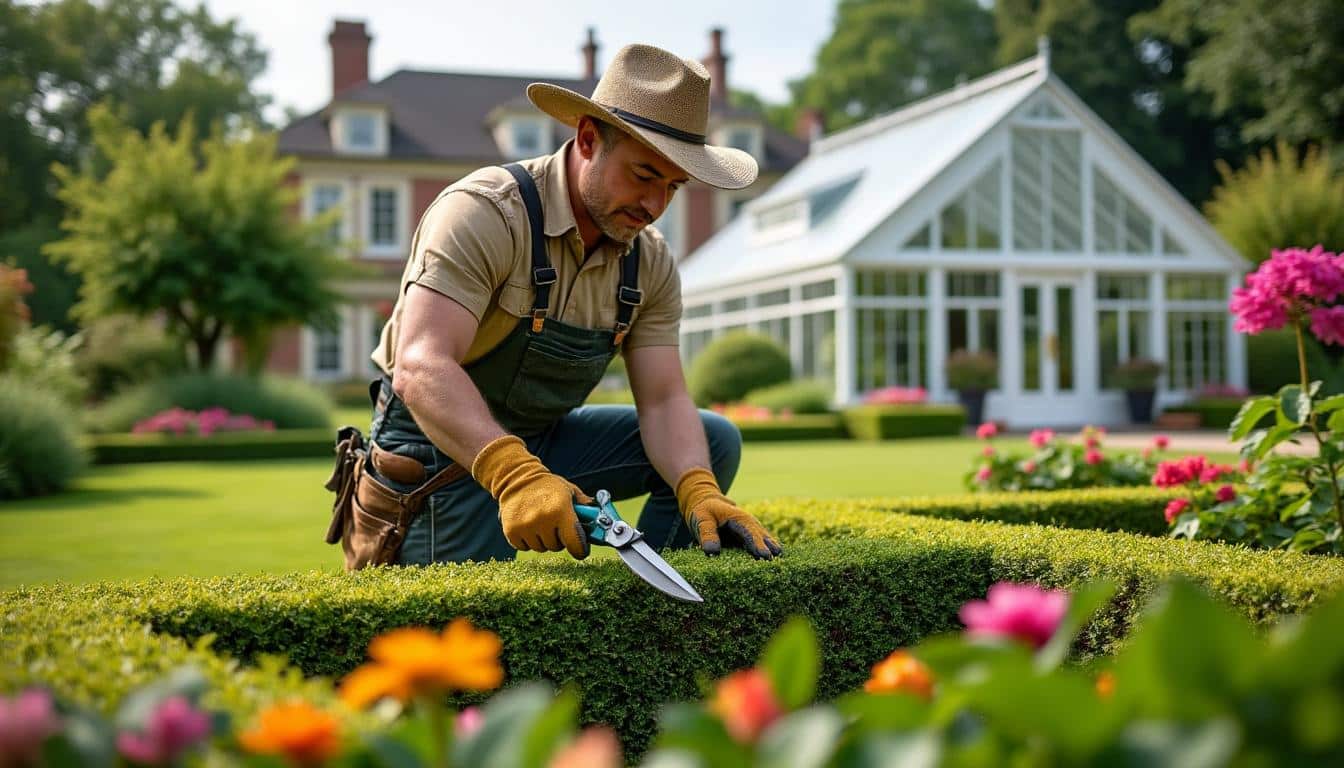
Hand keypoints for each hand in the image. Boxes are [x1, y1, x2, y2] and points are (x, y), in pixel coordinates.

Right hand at [471, 435, 591, 558]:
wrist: (517, 479)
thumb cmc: (548, 486)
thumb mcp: (570, 492)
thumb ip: (586, 507)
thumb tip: (604, 520)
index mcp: (561, 509)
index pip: (575, 542)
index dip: (580, 549)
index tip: (581, 549)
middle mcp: (542, 519)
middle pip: (557, 547)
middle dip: (559, 539)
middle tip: (556, 525)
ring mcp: (525, 526)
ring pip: (541, 548)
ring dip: (543, 539)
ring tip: (541, 522)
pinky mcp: (511, 531)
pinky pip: (525, 547)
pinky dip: (528, 540)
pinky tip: (528, 525)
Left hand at [675, 467, 781, 558]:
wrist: (709, 505)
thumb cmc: (705, 512)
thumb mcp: (702, 519)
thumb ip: (707, 534)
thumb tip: (712, 552)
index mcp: (740, 519)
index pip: (751, 533)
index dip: (758, 545)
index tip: (765, 556)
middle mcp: (751, 526)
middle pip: (764, 539)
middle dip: (770, 551)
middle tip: (776, 565)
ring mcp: (753, 534)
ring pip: (767, 544)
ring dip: (772, 554)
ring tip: (780, 567)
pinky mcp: (751, 542)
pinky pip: (761, 549)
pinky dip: (766, 556)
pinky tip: (772, 569)